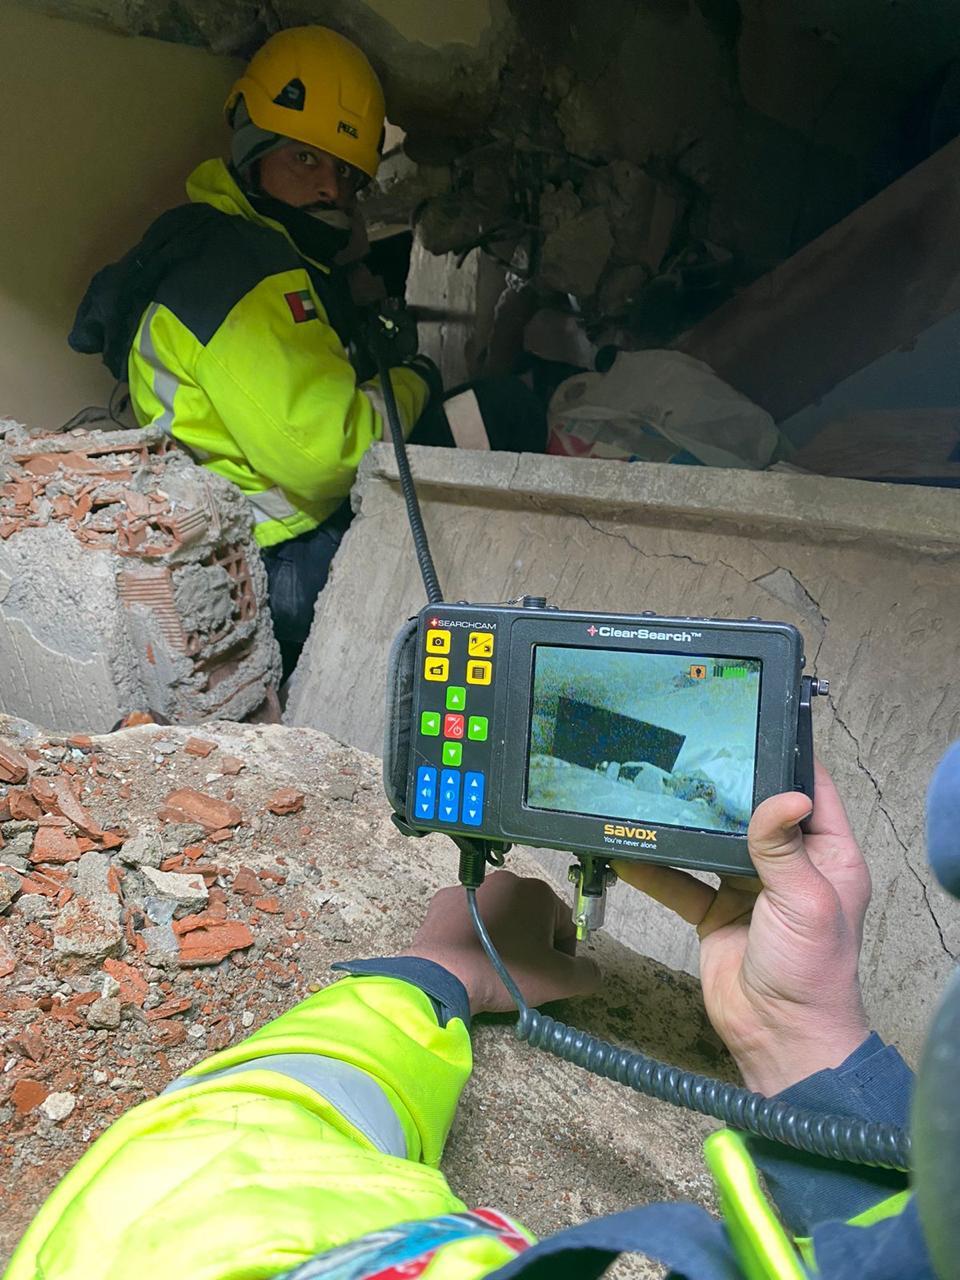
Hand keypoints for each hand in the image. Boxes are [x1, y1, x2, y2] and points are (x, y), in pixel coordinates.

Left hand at [402, 870, 600, 1014]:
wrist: (444, 975)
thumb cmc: (502, 973)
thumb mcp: (558, 981)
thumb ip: (587, 974)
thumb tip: (591, 971)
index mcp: (539, 893)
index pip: (567, 925)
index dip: (564, 956)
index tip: (551, 975)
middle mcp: (507, 881)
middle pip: (534, 918)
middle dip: (534, 945)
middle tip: (524, 974)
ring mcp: (474, 889)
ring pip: (501, 916)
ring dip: (504, 937)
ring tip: (496, 967)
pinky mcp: (446, 900)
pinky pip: (470, 918)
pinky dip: (474, 934)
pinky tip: (471, 955)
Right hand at [614, 762, 871, 1093]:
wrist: (779, 1038)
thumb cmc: (812, 973)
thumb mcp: (804, 901)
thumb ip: (785, 847)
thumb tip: (785, 795)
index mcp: (827, 856)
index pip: (811, 792)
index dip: (786, 761)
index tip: (753, 730)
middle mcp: (789, 867)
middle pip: (753, 813)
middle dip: (724, 788)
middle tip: (690, 755)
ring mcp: (749, 889)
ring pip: (711, 844)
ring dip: (685, 827)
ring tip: (655, 794)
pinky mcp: (715, 912)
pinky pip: (680, 882)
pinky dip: (654, 869)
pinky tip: (629, 851)